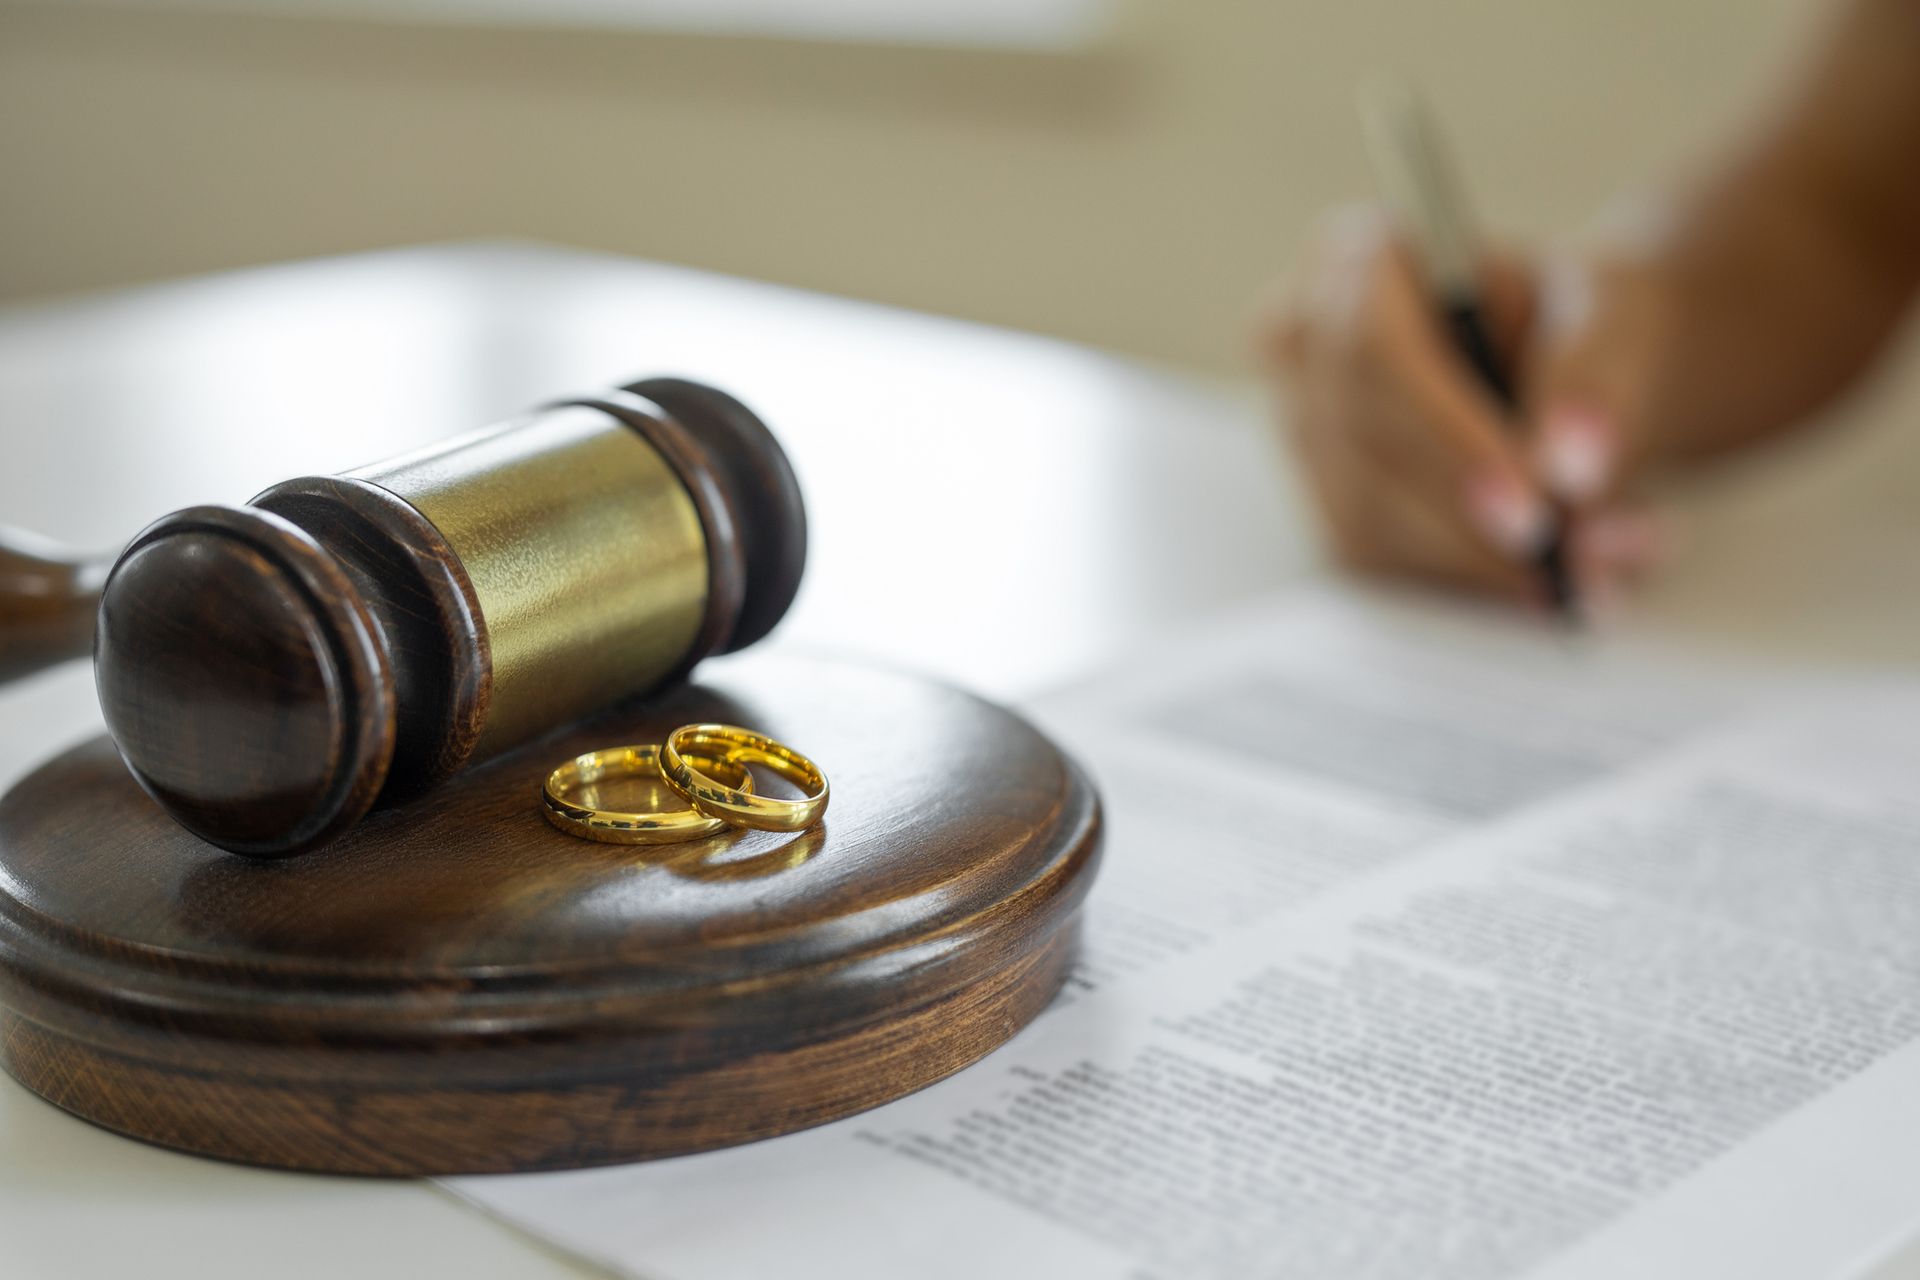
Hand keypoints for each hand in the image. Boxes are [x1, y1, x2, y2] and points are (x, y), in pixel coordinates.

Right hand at [1261, 206, 1667, 607]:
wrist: (1579, 369)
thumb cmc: (1583, 323)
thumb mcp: (1617, 315)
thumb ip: (1598, 377)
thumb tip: (1571, 469)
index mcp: (1354, 262)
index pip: (1372, 353)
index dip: (1445, 436)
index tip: (1533, 504)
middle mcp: (1304, 348)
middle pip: (1364, 450)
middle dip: (1479, 520)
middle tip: (1589, 556)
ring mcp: (1306, 436)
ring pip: (1372, 523)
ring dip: (1490, 563)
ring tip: (1607, 562)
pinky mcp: (1331, 507)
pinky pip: (1390, 565)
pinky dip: (1481, 580)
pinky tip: (1561, 574)